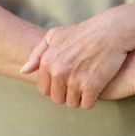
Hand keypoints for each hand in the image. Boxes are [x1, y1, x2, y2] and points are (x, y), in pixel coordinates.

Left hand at [20, 13, 134, 110]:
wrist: (110, 31)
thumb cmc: (82, 33)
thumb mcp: (54, 36)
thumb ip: (37, 54)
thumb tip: (24, 71)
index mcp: (48, 61)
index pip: (44, 89)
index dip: (55, 87)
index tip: (65, 80)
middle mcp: (59, 72)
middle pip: (57, 99)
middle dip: (66, 94)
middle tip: (77, 83)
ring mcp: (75, 79)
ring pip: (72, 103)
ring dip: (79, 98)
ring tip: (86, 85)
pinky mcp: (92, 85)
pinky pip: (87, 104)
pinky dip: (92, 99)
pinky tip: (96, 88)